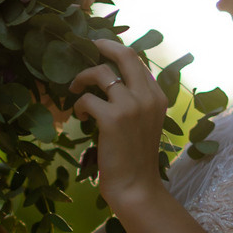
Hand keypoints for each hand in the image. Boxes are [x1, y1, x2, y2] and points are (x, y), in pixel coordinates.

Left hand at [71, 39, 165, 213]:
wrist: (136, 187)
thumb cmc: (137, 159)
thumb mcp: (145, 124)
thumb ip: (137, 102)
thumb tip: (114, 82)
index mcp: (158, 97)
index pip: (137, 61)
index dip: (117, 52)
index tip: (101, 51)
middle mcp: (147, 97)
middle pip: (125, 55)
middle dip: (102, 46)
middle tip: (87, 47)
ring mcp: (130, 107)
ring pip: (101, 73)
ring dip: (82, 78)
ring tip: (75, 89)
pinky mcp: (112, 119)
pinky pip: (87, 98)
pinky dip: (79, 105)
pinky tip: (79, 116)